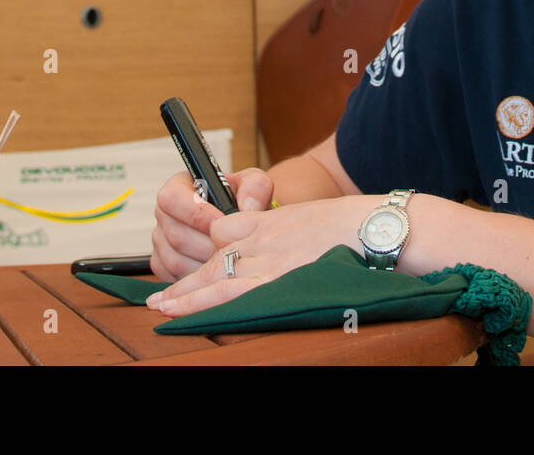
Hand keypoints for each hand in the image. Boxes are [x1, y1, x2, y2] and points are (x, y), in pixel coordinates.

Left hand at [146, 194, 367, 316]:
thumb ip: (286, 234)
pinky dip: (206, 303)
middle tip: (160, 298)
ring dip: (187, 295)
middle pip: (214, 256)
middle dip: (186, 280)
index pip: (225, 230)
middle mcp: (263, 237)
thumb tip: (282, 253)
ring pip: (215, 275)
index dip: (212, 249)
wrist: (373, 228)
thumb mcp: (310, 219)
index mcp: (271, 220)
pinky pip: (232, 292)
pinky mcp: (277, 278)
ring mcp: (268, 258)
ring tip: (162, 307)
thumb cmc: (352, 226)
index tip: (203, 264)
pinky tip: (189, 313)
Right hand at [149, 167, 273, 281]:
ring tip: (228, 262)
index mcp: (179, 187)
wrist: (244, 224)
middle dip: (206, 246)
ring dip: (204, 266)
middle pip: (175, 234)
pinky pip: (174, 278)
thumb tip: (247, 206)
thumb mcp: (253, 185)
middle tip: (231, 249)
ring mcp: (160, 242)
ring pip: (175, 260)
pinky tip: (218, 275)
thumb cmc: (243, 201)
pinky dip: (197, 281)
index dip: (194, 213)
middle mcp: (165, 214)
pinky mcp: (162, 266)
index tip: (221, 223)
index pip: (171, 198)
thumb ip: (254, 187)